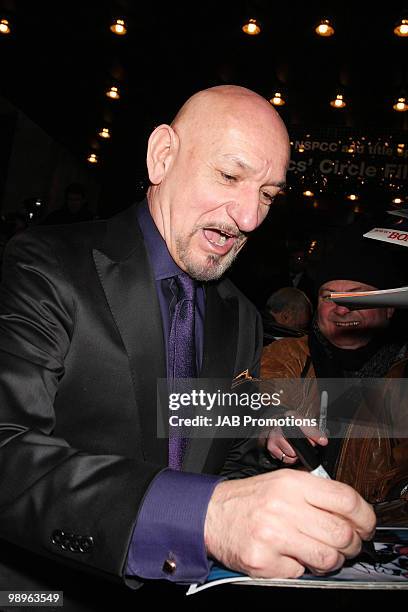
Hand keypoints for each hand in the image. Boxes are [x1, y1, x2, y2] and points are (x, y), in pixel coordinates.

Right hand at [204, 470, 375, 577]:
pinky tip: (288, 556)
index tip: (365, 525)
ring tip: (319, 554)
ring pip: (327, 558)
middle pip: (341, 533)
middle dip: (351, 544)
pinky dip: (299, 568)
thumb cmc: (248, 499)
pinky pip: (299, 572)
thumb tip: (352, 512)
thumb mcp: (282, 481)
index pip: (346, 500)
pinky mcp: (262, 560)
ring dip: (330, 561)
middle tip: (346, 545)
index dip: (365, 517)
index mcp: (292, 483)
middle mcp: (283, 506)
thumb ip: (315, 492)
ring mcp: (272, 535)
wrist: (210, 514)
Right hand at [266, 422, 327, 463]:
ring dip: (295, 454)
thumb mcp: (304, 422)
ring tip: (294, 446)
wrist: (276, 423)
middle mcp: (281, 426)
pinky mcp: (270, 446)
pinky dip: (287, 457)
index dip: (315, 435)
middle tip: (304, 443)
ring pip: (291, 454)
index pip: (305, 426)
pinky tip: (287, 449)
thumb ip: (315, 431)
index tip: (323, 441)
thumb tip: (323, 440)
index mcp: (292, 417)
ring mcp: (274, 436)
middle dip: (304, 447)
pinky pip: (284, 458)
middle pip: (298, 444)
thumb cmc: (291, 424)